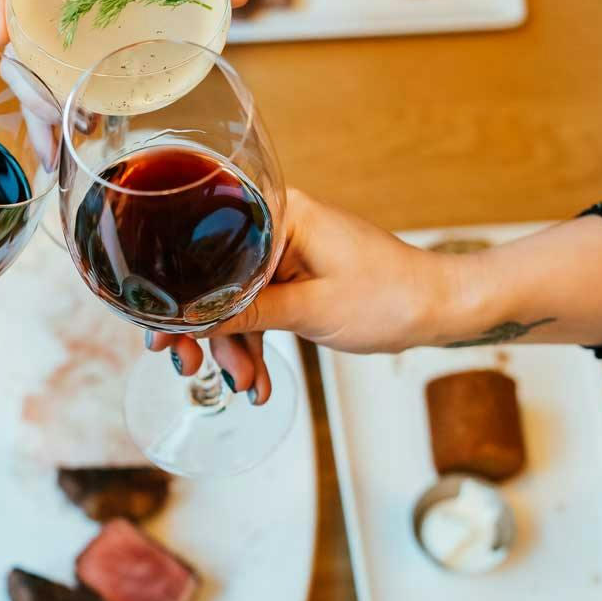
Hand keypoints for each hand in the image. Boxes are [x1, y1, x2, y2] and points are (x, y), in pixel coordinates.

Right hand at [150, 188, 452, 400]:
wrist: (441, 309)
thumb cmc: (392, 297)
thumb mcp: (313, 309)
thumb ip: (248, 312)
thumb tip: (190, 319)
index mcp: (281, 214)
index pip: (207, 247)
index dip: (178, 291)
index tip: (160, 329)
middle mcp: (276, 226)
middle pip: (214, 277)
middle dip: (203, 329)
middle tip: (188, 366)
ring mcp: (284, 253)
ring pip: (234, 300)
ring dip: (233, 347)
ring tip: (242, 385)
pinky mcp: (294, 277)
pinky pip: (257, 310)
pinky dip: (255, 345)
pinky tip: (257, 380)